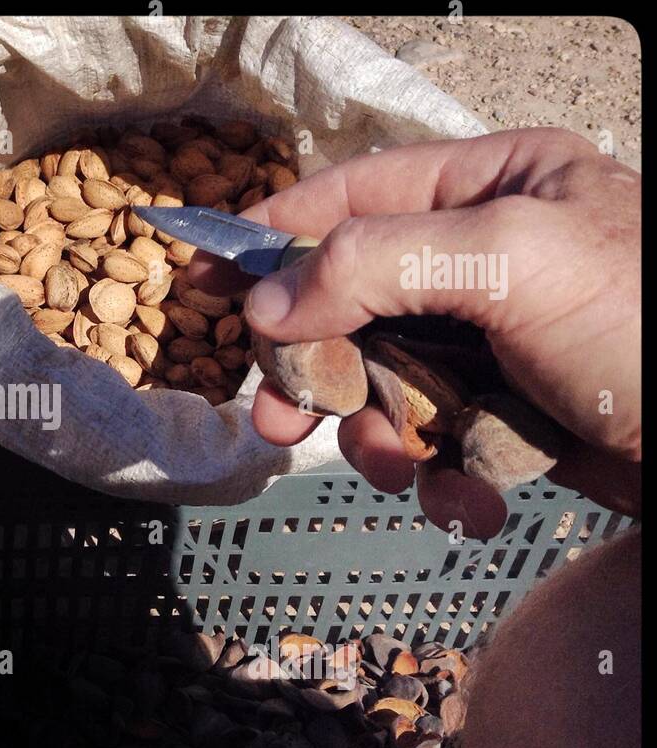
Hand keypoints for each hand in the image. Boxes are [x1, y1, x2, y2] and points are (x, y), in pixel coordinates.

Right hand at [189, 128, 640, 537]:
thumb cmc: (644, 330)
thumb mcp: (511, 260)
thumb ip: (376, 263)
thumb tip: (266, 304)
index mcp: (492, 184)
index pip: (353, 196)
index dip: (272, 238)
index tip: (204, 279)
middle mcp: (482, 257)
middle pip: (347, 304)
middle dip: (318, 368)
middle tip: (280, 417)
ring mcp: (490, 342)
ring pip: (379, 385)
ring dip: (380, 438)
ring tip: (409, 467)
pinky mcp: (502, 414)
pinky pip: (428, 440)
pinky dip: (438, 479)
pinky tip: (474, 495)